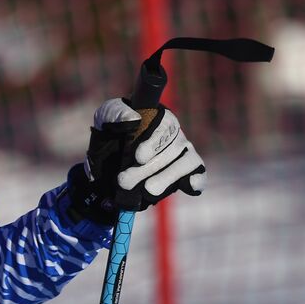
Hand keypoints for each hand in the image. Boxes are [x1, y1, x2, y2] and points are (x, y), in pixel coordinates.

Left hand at [66, 98, 205, 222]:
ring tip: (147, 190)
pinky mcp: (188, 173)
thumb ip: (116, 113)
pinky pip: (199, 175)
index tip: (138, 157)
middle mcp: (175, 134)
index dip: (155, 141)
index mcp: (159, 118)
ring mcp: (184, 153)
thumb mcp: (105, 119)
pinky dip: (197, 181)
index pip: (166, 124)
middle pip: (172, 149)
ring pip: (186, 162)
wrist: (105, 170)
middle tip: (125, 181)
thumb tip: (134, 118)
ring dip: (166, 178)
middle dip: (149, 168)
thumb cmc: (109, 138)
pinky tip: (187, 187)